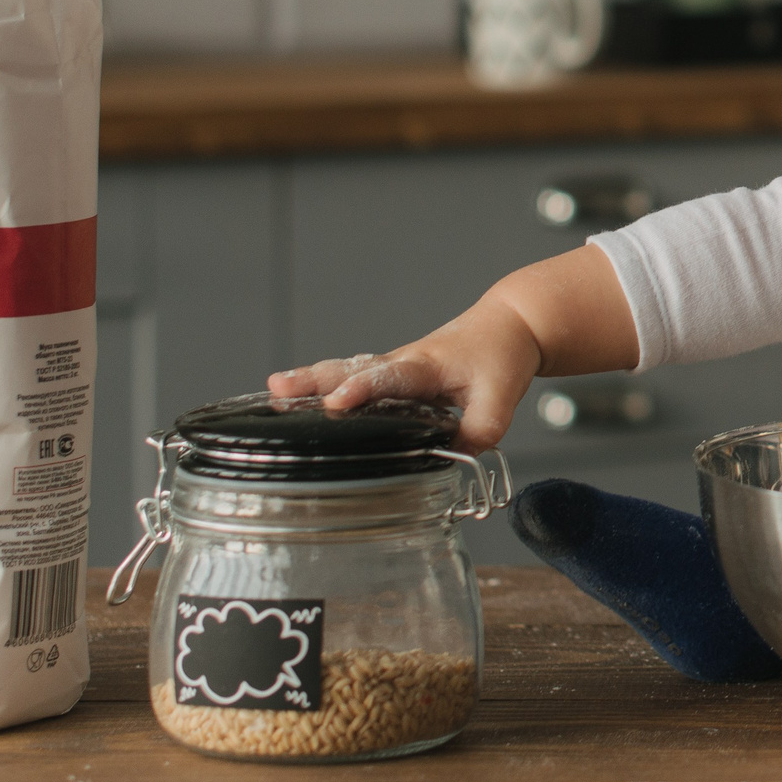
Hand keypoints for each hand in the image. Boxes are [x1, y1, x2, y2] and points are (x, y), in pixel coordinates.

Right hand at [264, 245, 640, 452]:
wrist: (507, 326)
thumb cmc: (500, 355)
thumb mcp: (501, 397)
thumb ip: (479, 430)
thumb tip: (452, 455)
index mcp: (425, 365)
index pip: (389, 377)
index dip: (361, 390)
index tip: (336, 404)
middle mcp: (402, 362)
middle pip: (352, 368)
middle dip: (314, 380)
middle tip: (278, 387)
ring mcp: (393, 366)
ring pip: (346, 370)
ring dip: (311, 381)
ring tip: (274, 392)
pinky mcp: (391, 374)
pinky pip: (353, 376)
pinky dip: (324, 384)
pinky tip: (297, 398)